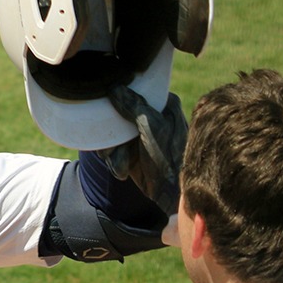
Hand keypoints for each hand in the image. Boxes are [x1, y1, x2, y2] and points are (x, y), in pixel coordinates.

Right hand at [101, 85, 187, 212]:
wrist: (171, 194)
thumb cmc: (168, 157)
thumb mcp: (152, 128)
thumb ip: (134, 106)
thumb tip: (114, 88)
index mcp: (164, 104)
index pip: (136, 91)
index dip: (120, 99)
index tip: (110, 108)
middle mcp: (151, 117)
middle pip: (117, 113)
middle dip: (112, 134)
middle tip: (114, 146)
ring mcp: (140, 135)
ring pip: (111, 133)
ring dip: (112, 151)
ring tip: (121, 163)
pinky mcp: (132, 152)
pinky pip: (112, 150)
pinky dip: (114, 161)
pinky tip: (123, 170)